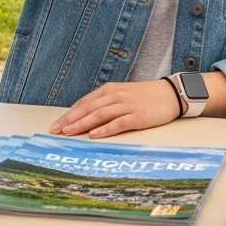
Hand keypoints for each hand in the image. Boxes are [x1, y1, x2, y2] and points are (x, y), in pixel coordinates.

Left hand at [48, 80, 181, 138]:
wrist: (169, 94)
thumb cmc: (144, 97)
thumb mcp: (121, 95)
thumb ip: (105, 103)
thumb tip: (85, 117)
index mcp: (109, 90)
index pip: (84, 103)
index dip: (69, 114)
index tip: (56, 124)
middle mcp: (115, 96)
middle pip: (88, 108)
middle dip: (70, 120)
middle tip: (56, 130)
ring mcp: (126, 106)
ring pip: (99, 115)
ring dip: (82, 124)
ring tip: (69, 132)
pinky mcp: (137, 117)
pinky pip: (117, 123)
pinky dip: (104, 129)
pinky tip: (94, 135)